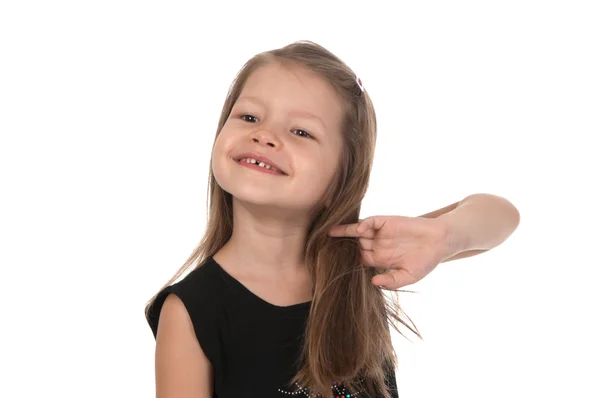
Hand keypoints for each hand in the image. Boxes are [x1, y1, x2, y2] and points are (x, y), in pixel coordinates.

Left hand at [327, 215, 450, 289]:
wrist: (440, 241)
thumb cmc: (425, 261)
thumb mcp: (408, 276)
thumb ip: (391, 281)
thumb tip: (373, 282)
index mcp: (379, 260)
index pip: (358, 260)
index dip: (346, 262)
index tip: (331, 266)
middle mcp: (376, 246)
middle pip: (353, 246)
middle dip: (340, 247)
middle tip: (322, 248)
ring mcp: (380, 233)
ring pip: (357, 232)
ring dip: (344, 233)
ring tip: (328, 233)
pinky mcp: (385, 221)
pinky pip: (370, 222)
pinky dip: (363, 224)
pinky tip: (359, 229)